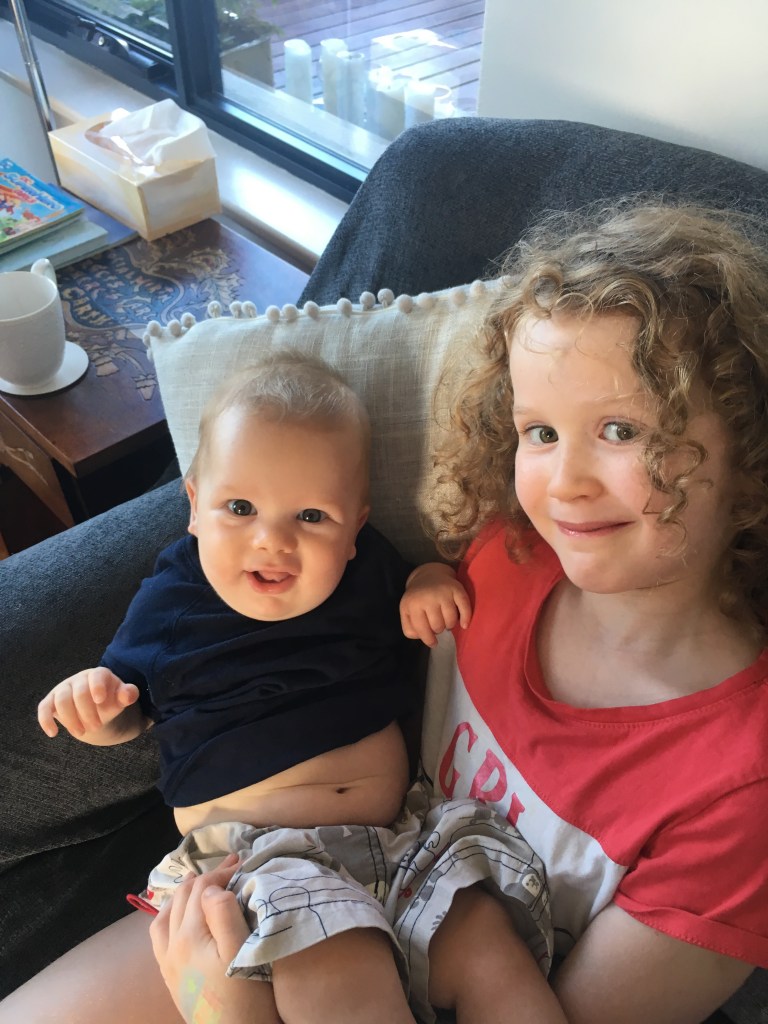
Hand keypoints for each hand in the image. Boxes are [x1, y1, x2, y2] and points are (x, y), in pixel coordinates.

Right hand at [38, 666, 143, 742]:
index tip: (101, 700)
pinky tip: (53, 733)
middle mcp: (79, 679)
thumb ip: (127, 695)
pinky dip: (46, 720)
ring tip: (81, 733)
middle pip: (78, 692)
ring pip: (61, 700)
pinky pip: (44, 708)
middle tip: (97, 727)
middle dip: (87, 711)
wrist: (96, 708)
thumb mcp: (121, 698)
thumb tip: (130, 694)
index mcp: (98, 675)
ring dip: (70, 719)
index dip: (97, 686)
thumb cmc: (110, 700)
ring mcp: (63, 689)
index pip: (97, 676)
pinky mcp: (51, 701)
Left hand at [149, 855, 275, 1023]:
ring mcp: (167, 962)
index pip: (202, 889)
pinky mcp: (170, 976)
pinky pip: (159, 935)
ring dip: (183, 894)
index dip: (221, 872)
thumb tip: (210, 888)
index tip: (242, 863)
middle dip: (205, 878)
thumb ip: (224, 914)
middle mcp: (171, 946)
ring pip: (166, 914)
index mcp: (190, 936)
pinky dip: (169, 915)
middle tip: (229, 868)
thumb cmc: (246, 997)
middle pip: (182, 897)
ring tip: (197, 883)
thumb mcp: (241, 952)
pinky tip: (180, 917)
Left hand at [400, 562, 471, 646]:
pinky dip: (466, 619)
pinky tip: (464, 625)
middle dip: (439, 629)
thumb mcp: (406, 611)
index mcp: (412, 604)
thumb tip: (422, 638)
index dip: (428, 639)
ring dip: (450, 625)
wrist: (429, 574)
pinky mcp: (456, 589)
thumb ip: (409, 628)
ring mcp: (443, 593)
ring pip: (451, 621)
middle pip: (438, 626)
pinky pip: (465, 608)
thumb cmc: (418, 598)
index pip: (421, 630)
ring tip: (446, 621)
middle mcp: (428, 598)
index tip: (433, 642)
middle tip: (438, 624)